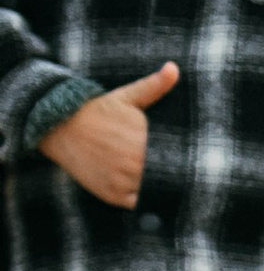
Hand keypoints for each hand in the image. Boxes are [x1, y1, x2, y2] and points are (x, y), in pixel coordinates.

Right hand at [35, 62, 179, 206]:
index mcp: (143, 140)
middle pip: (167, 176)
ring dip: (162, 187)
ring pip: (154, 191)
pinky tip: (149, 189)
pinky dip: (144, 199)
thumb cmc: (98, 110)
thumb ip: (154, 86)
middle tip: (189, 174)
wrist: (61, 126)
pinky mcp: (112, 195)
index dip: (187, 160)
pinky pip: (137, 202)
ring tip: (172, 182)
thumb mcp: (127, 97)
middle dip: (176, 174)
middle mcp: (134, 163)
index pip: (177, 158)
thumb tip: (174, 68)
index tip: (195, 158)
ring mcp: (122, 181)